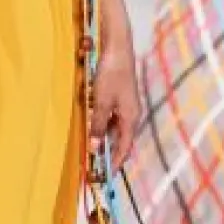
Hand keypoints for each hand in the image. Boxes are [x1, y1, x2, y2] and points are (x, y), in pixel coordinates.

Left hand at [91, 29, 140, 175]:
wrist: (117, 48)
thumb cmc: (111, 74)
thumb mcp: (101, 102)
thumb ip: (98, 125)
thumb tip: (94, 148)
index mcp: (131, 118)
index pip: (124, 147)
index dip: (115, 162)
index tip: (106, 176)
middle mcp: (132, 114)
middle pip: (121, 140)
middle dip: (109, 152)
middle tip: (96, 165)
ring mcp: (127, 105)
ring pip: (116, 128)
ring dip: (104, 138)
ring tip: (92, 149)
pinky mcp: (120, 97)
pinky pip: (113, 118)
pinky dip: (103, 125)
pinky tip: (93, 125)